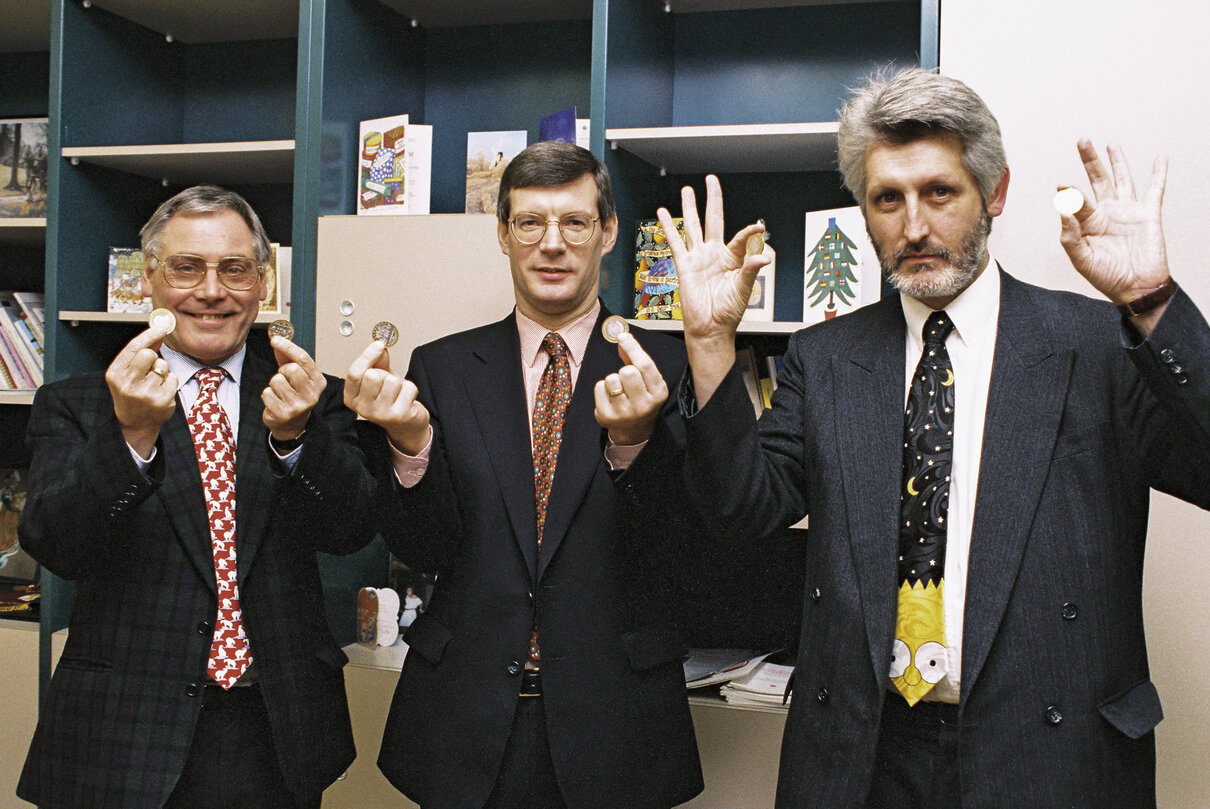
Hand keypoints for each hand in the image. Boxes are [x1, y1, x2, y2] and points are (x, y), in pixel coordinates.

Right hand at [106, 324, 177, 456]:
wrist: (134, 423)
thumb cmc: (131, 392)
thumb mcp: (127, 373)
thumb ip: (139, 352)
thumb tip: (158, 332)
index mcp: (115, 374)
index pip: (133, 347)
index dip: (149, 334)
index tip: (162, 326)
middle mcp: (127, 384)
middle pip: (149, 354)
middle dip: (153, 357)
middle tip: (148, 369)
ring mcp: (145, 394)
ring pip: (163, 365)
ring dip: (162, 371)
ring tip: (152, 383)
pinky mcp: (161, 401)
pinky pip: (173, 378)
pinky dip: (169, 382)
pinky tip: (160, 391)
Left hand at [261, 335, 326, 440]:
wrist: (293, 423)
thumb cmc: (295, 394)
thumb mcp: (297, 374)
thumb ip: (288, 356)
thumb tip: (278, 338)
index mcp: (318, 382)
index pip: (304, 359)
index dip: (288, 347)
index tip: (275, 340)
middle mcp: (312, 394)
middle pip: (290, 369)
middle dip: (283, 371)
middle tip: (285, 379)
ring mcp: (298, 405)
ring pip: (277, 380)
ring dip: (274, 384)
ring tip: (280, 391)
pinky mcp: (284, 413)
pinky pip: (267, 393)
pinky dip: (267, 395)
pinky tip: (275, 400)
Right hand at [344, 340, 429, 453]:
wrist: (405, 424)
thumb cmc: (390, 400)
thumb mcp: (379, 379)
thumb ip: (377, 362)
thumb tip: (380, 347)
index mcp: (352, 398)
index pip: (354, 373)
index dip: (367, 356)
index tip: (378, 345)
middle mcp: (363, 408)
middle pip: (373, 375)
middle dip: (384, 374)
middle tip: (388, 384)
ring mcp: (381, 414)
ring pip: (392, 381)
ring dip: (399, 382)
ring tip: (398, 393)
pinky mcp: (399, 415)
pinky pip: (408, 388)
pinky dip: (411, 389)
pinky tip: (406, 399)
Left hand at [593, 332, 668, 445]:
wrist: (633, 430)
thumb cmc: (640, 399)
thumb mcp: (647, 381)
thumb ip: (635, 359)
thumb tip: (623, 337)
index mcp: (658, 393)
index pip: (645, 365)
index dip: (633, 348)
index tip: (622, 337)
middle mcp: (644, 405)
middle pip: (628, 372)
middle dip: (624, 370)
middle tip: (625, 379)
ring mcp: (625, 413)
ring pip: (611, 379)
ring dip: (612, 380)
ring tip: (618, 390)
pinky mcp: (607, 416)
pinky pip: (599, 388)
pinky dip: (602, 388)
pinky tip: (609, 397)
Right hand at [656, 174, 768, 402]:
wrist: (710, 328)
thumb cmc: (728, 312)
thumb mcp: (744, 290)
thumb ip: (751, 271)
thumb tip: (762, 257)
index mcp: (733, 259)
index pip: (740, 238)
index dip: (749, 232)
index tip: (758, 227)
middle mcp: (715, 254)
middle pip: (713, 220)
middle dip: (712, 199)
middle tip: (711, 180)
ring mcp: (699, 258)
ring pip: (693, 226)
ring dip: (690, 208)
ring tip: (687, 191)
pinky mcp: (684, 265)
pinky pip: (676, 242)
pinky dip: (669, 227)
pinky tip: (665, 213)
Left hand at [1059, 140, 1169, 307]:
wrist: (1136, 288)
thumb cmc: (1107, 277)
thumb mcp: (1082, 260)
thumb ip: (1070, 236)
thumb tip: (1064, 211)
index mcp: (1088, 223)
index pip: (1077, 202)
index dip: (1070, 193)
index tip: (1062, 184)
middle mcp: (1107, 213)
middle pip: (1097, 180)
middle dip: (1090, 160)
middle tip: (1082, 140)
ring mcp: (1128, 211)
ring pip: (1122, 179)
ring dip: (1117, 161)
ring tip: (1110, 144)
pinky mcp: (1149, 214)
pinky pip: (1155, 189)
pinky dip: (1159, 173)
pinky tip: (1160, 157)